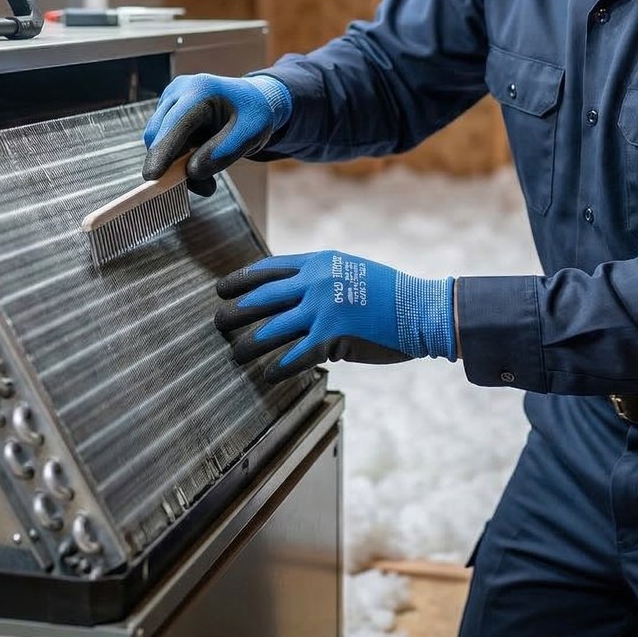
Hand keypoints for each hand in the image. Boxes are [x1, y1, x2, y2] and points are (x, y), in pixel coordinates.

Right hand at [142, 73, 290, 191]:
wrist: (253, 102)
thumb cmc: (253, 115)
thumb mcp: (250, 134)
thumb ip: (222, 152)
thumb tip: (191, 171)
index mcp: (201, 89)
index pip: (175, 123)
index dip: (162, 150)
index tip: (152, 175)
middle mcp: (179, 91)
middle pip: (158, 133)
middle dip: (172, 165)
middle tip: (206, 188)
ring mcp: (170, 101)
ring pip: (159, 142)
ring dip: (178, 166)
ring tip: (209, 182)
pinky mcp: (168, 114)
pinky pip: (164, 143)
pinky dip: (179, 161)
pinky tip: (201, 165)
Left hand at [215, 250, 455, 382]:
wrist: (419, 309)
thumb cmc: (388, 292)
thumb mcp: (349, 269)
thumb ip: (319, 276)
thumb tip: (292, 290)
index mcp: (318, 262)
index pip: (268, 269)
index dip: (241, 280)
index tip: (222, 288)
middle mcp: (314, 283)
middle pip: (261, 299)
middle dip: (235, 312)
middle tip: (218, 322)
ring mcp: (321, 310)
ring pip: (270, 330)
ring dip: (248, 344)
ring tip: (234, 353)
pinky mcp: (331, 338)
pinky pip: (293, 356)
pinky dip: (276, 367)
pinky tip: (266, 374)